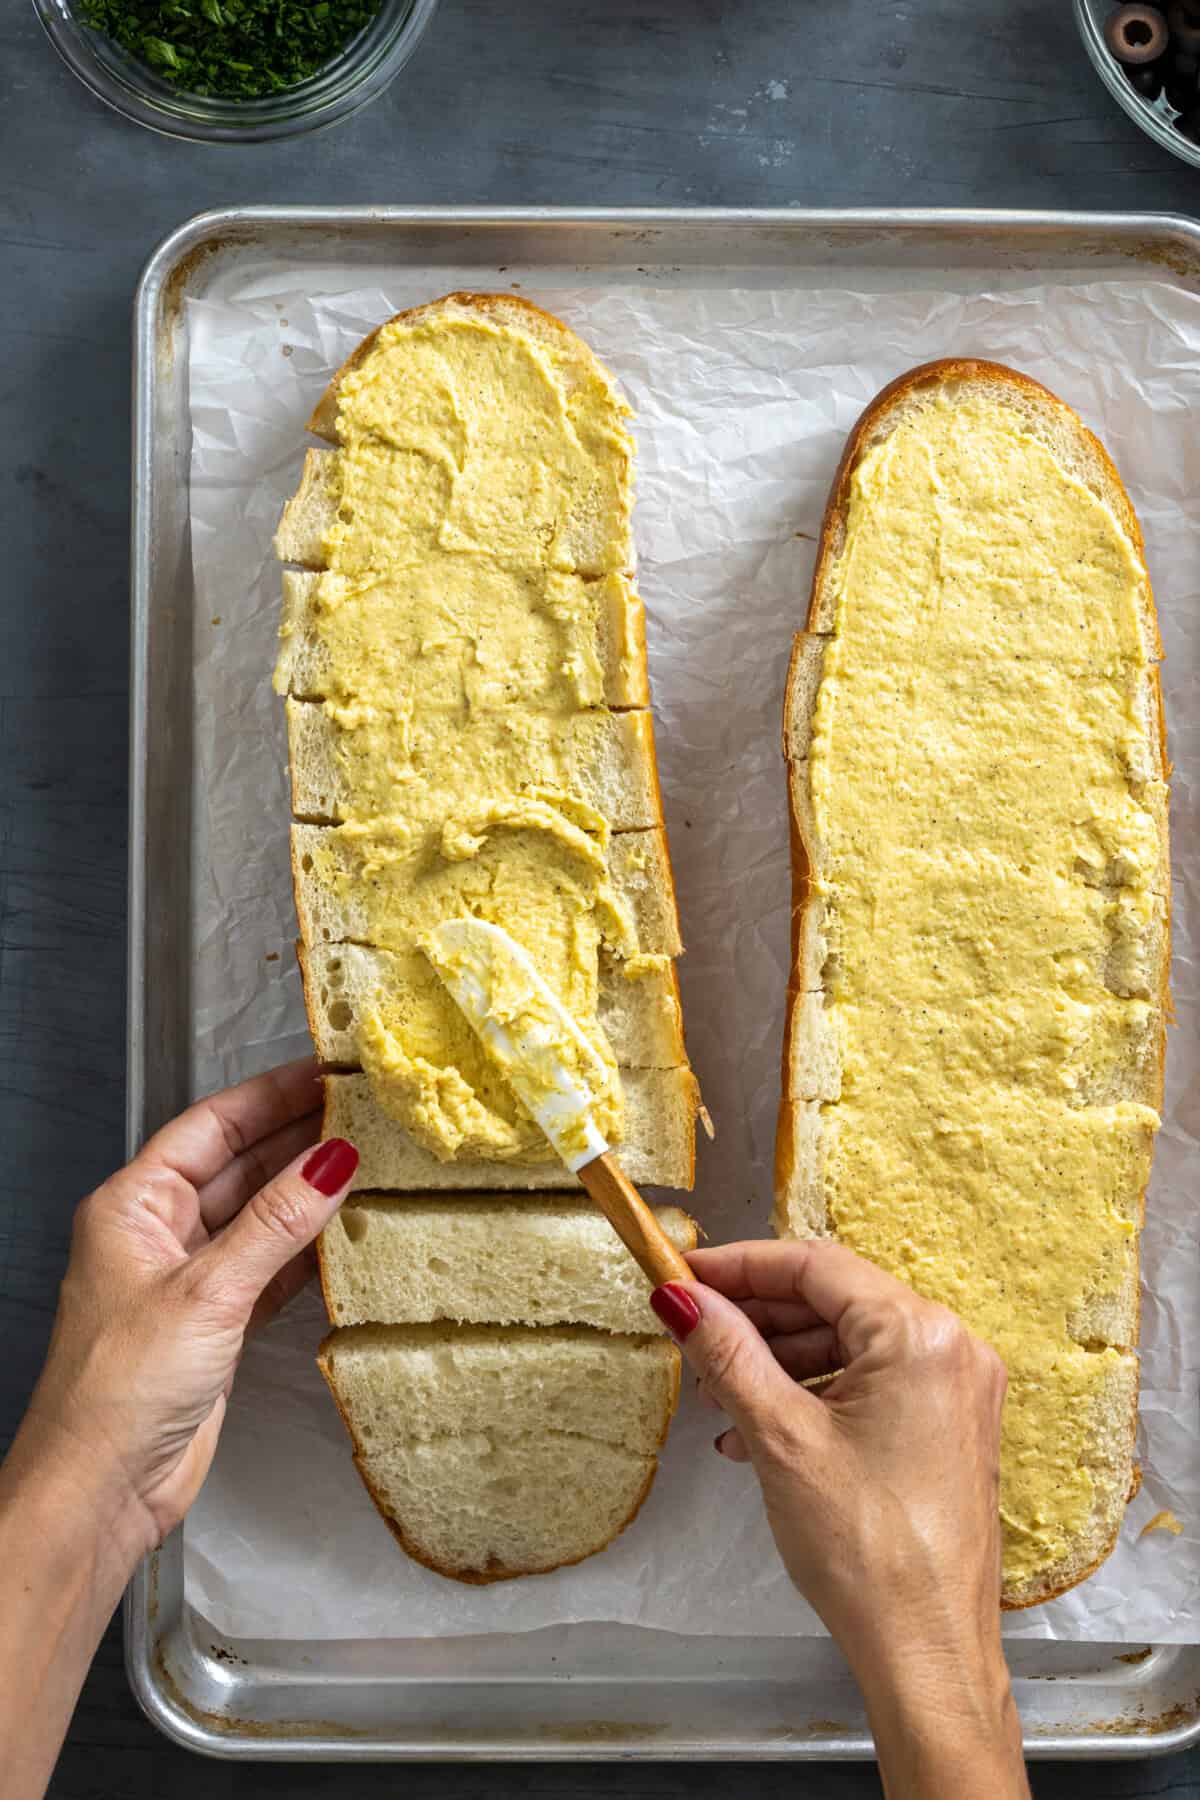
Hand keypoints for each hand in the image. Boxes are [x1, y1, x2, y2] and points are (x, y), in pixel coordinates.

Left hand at [7, 1058, 357, 1571]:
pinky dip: (310, 1249)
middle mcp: (159, 1232)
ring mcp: (191, 1277)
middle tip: (367, 1110)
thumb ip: (277, 1223)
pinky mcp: (219, 1322)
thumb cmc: (119, 1387)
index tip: (327, 1071)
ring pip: (262, 1215)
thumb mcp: (207, 1291)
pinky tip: (352, 1231)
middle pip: (240, 1165)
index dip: (270, 1095)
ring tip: (375, 1159)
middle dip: (300, 1137)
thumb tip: (334, 1159)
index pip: (211, 1126)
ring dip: (311, 1193)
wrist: (100, 1490)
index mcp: (133, 1204)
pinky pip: (272, 1266)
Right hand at [651, 1240, 1026, 1798]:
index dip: (740, 1265)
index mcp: (920, 1334)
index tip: (683, 1272)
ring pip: (850, 1345)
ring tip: (718, 1397)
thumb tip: (679, 1296)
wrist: (927, 1654)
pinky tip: (757, 1432)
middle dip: (757, 1320)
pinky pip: (873, 1385)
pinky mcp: (950, 1430)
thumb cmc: (864, 1549)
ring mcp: (958, 1391)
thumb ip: (728, 1353)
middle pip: (834, 1302)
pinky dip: (815, 1396)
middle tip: (693, 1336)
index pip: (815, 1266)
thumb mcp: (780, 1436)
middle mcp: (952, 1347)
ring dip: (780, 1362)